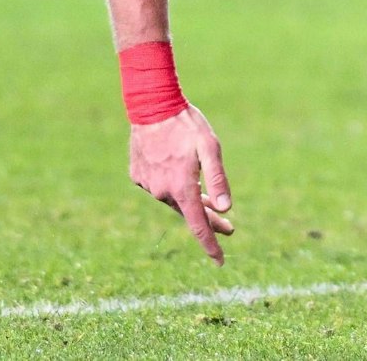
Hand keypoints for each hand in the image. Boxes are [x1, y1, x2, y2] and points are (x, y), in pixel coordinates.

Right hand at [129, 105, 234, 264]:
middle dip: (209, 221)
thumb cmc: (186, 124)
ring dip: (189, 199)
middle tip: (228, 228)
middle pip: (189, 213)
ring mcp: (147, 184)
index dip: (210, 245)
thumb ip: (217, 179)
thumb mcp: (210, 147)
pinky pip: (159, 186)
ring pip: (173, 198)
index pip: (198, 226)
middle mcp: (162, 191)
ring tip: (204, 194)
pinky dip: (170, 184)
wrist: (151, 105)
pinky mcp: (137, 175)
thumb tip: (226, 209)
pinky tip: (176, 170)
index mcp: (182, 187)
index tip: (220, 262)